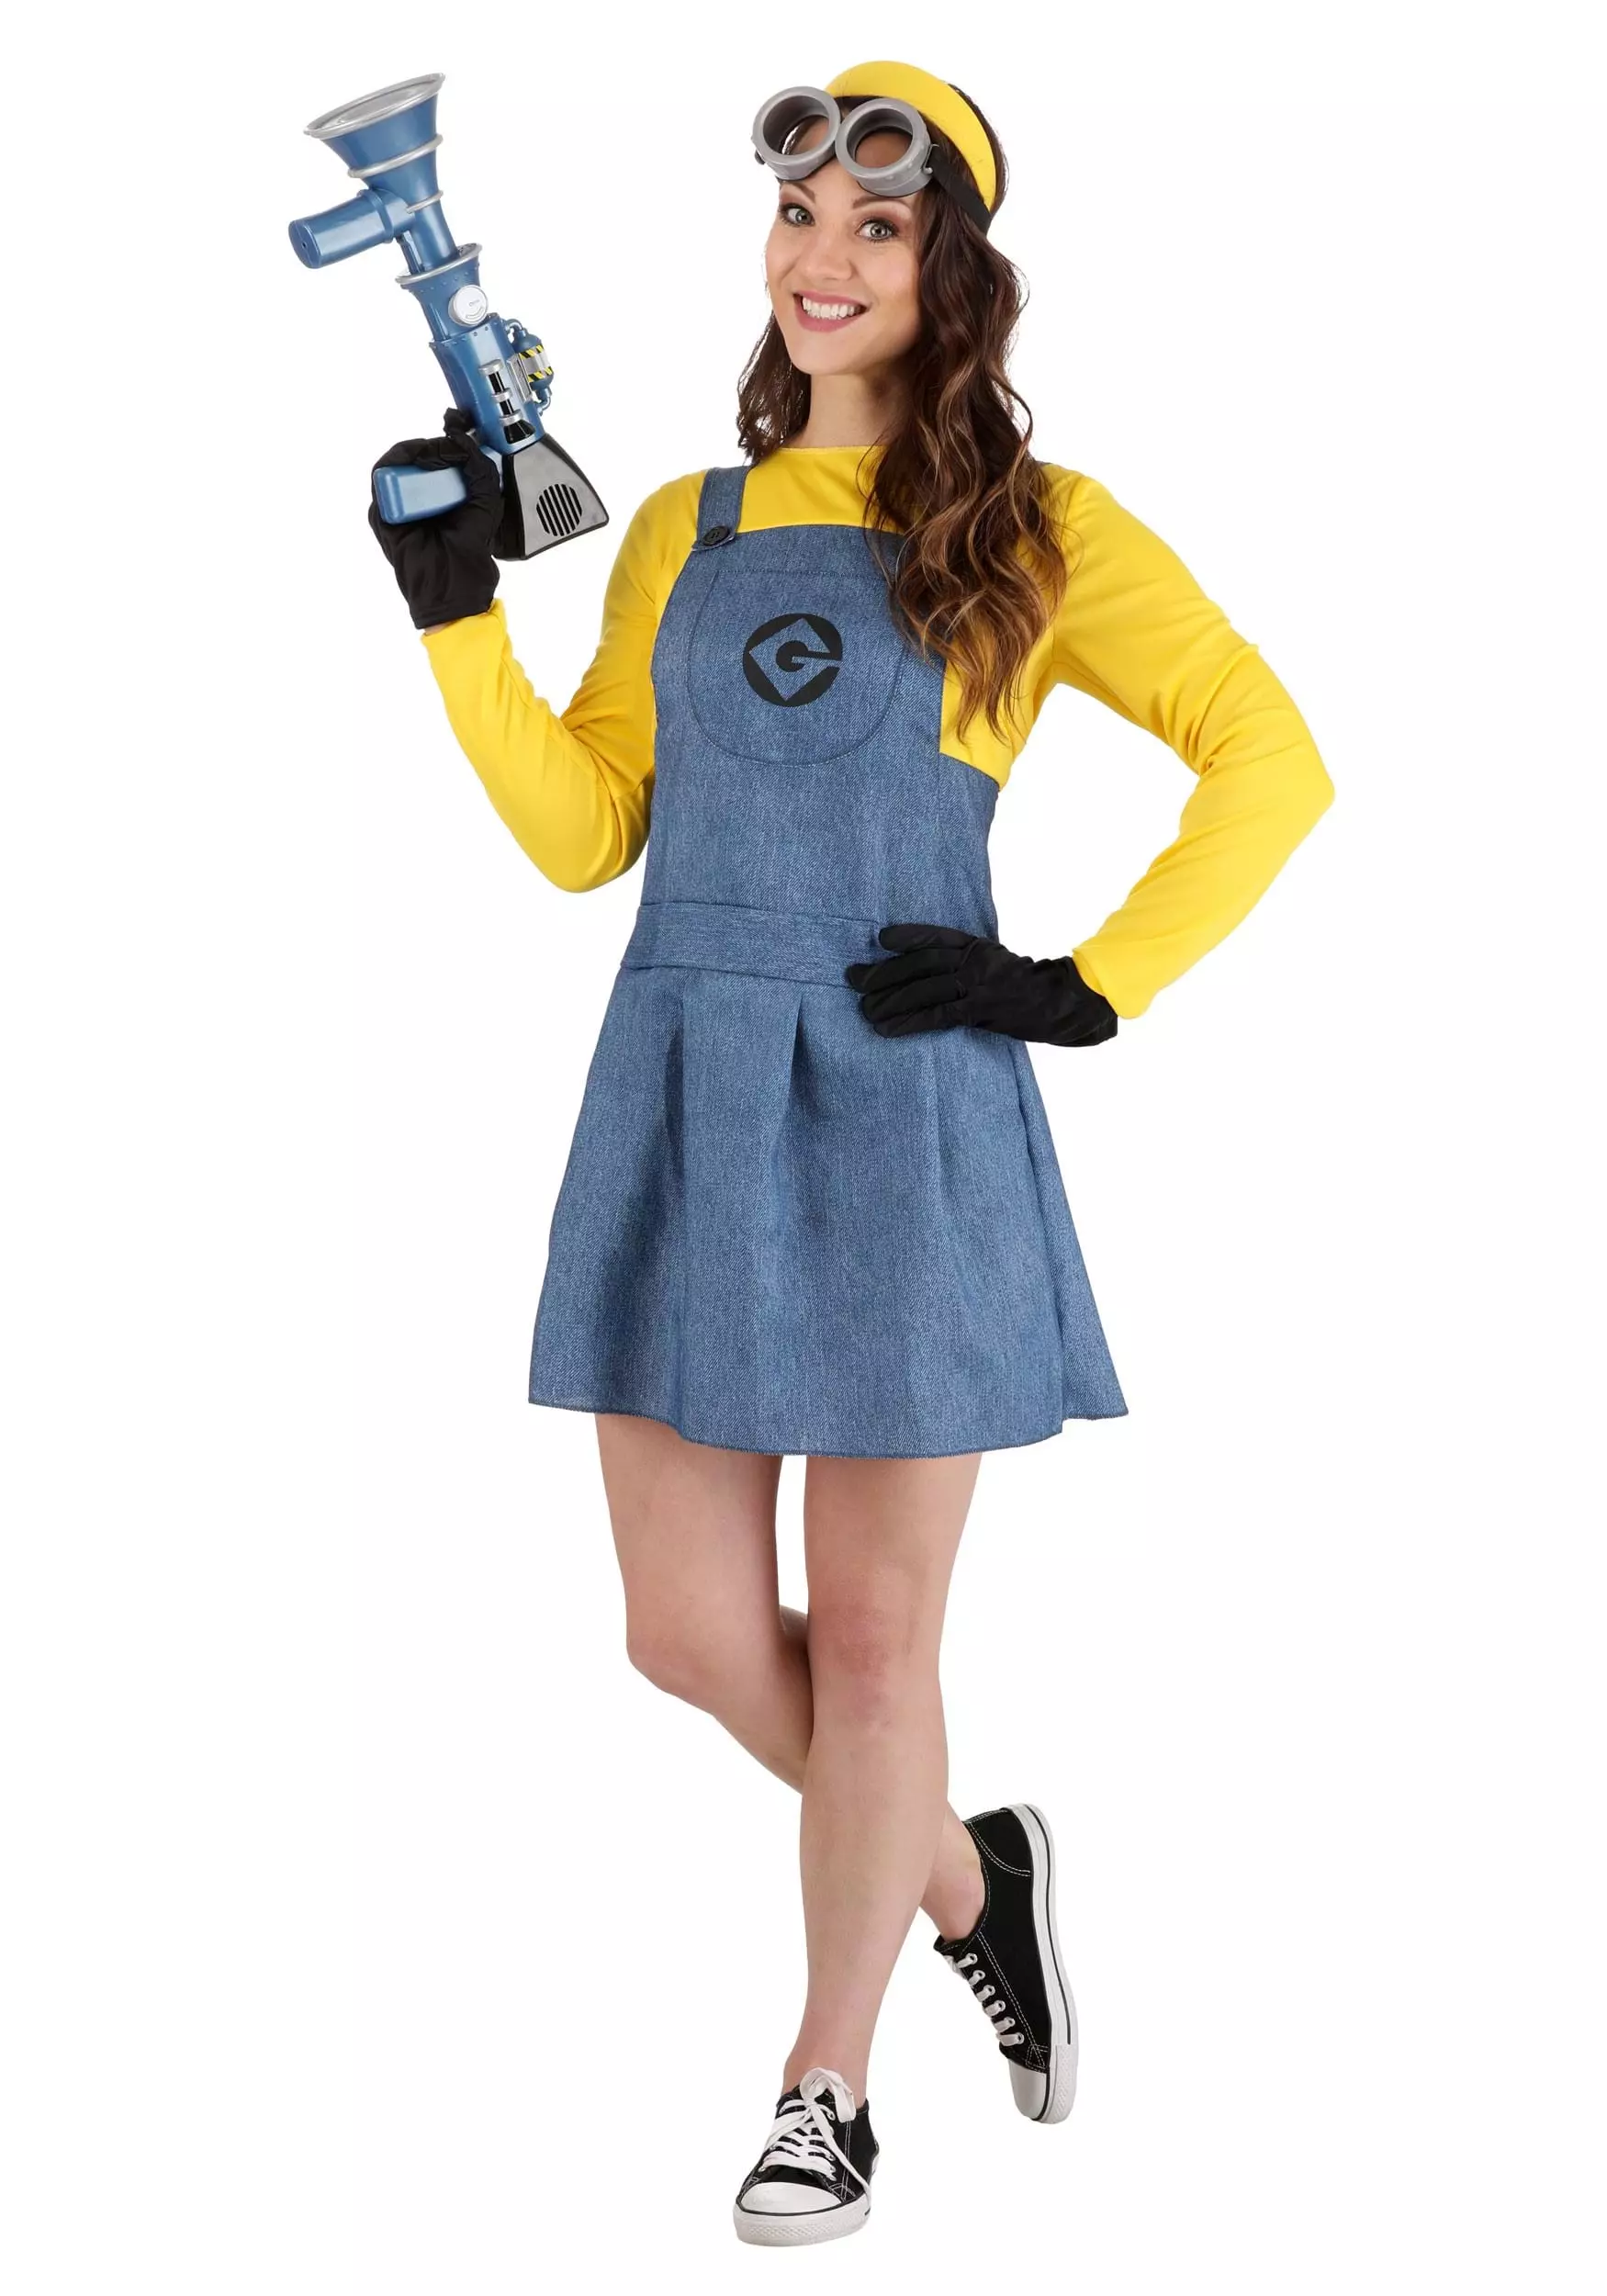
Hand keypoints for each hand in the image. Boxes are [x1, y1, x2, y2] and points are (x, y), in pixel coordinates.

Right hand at [367, 408, 503, 629]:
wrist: (454, 580)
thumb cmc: (470, 547)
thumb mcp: (486, 499)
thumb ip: (479, 466)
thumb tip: (459, 438)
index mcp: (443, 494)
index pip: (439, 457)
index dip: (447, 437)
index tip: (457, 421)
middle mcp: (420, 496)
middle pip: (418, 456)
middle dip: (434, 442)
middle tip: (450, 436)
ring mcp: (399, 503)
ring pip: (398, 461)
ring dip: (416, 448)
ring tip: (435, 451)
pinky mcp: (382, 511)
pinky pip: (382, 476)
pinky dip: (397, 460)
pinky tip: (417, 458)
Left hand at [845, 922, 1118, 1045]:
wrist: (1063, 1005)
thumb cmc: (1032, 990)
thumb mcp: (1000, 966)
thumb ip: (971, 965)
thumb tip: (934, 974)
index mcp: (979, 947)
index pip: (936, 936)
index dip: (907, 936)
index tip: (880, 940)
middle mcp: (975, 960)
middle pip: (919, 963)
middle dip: (882, 972)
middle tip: (852, 978)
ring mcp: (977, 984)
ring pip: (922, 989)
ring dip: (888, 1000)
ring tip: (864, 1010)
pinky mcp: (979, 1010)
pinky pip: (935, 1015)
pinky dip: (907, 1022)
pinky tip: (886, 1029)